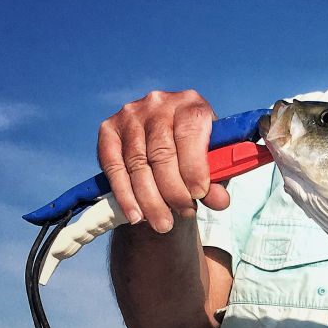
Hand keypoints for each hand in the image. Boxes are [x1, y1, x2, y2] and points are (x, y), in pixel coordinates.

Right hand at [97, 89, 227, 232]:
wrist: (168, 144)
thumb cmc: (196, 154)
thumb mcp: (213, 163)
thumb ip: (218, 180)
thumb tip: (219, 201)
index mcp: (191, 104)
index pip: (190, 134)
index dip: (194, 167)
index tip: (199, 195)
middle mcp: (159, 103)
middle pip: (162, 153)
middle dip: (174, 190)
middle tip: (183, 213)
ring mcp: (131, 115)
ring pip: (138, 164)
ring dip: (150, 199)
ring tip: (163, 224)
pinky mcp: (109, 130)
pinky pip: (115, 167)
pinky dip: (125, 195)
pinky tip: (136, 216)